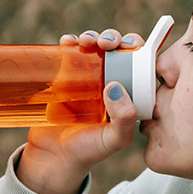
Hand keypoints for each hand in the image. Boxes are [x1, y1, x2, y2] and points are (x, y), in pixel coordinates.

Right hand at [17, 29, 144, 193]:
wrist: (53, 158)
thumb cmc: (88, 151)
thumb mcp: (114, 140)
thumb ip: (124, 120)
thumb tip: (116, 86)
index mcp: (129, 93)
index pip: (139, 63)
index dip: (136, 49)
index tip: (129, 46)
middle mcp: (110, 81)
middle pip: (116, 50)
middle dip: (114, 38)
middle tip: (106, 43)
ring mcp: (87, 78)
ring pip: (94, 47)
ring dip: (92, 36)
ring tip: (86, 41)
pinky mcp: (64, 77)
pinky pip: (69, 53)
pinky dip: (70, 41)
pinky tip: (68, 41)